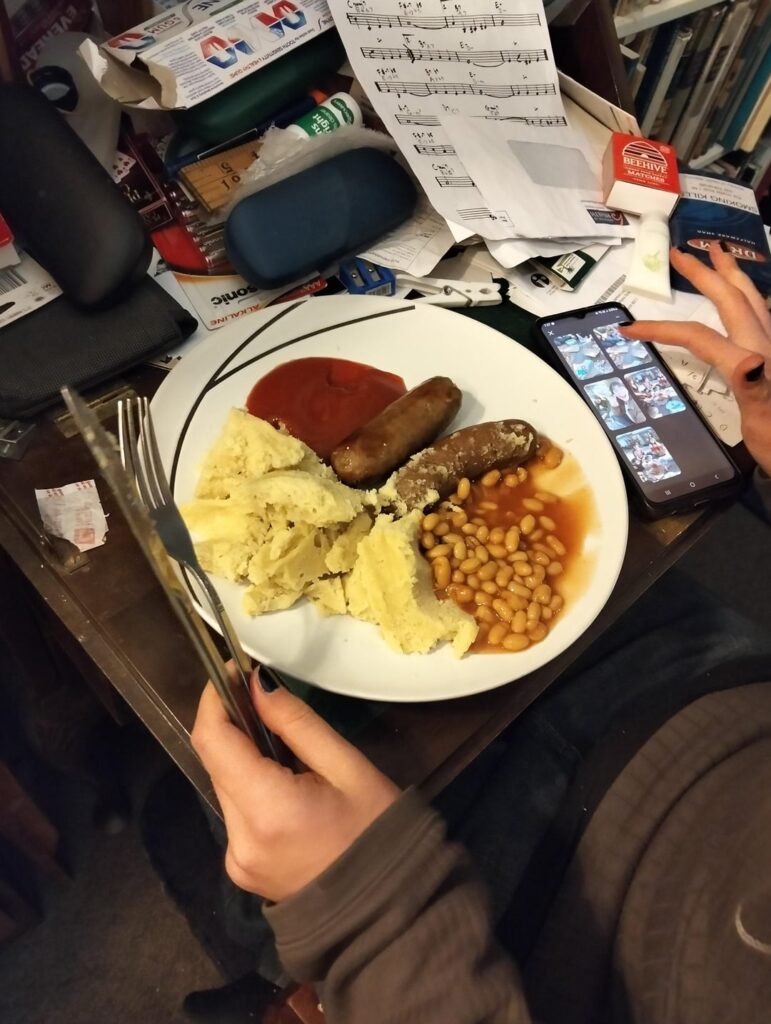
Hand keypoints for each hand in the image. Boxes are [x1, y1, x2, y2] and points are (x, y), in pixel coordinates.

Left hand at [191, 670, 399, 901]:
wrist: (387, 911)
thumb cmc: (377, 832)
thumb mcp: (347, 767)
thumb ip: (296, 722)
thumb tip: (256, 683)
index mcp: (266, 810)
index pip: (212, 741)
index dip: (214, 701)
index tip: (232, 672)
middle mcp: (238, 838)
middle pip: (217, 763)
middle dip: (235, 726)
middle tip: (266, 699)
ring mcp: (236, 859)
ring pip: (225, 786)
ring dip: (244, 758)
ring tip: (287, 747)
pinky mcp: (241, 869)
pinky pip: (237, 813)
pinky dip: (253, 788)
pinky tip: (287, 785)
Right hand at [620, 242, 770, 474]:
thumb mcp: (763, 422)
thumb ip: (755, 387)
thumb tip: (749, 361)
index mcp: (751, 359)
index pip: (699, 335)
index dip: (663, 329)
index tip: (628, 329)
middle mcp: (764, 346)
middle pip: (731, 300)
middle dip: (704, 273)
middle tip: (678, 253)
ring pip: (752, 300)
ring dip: (730, 275)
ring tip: (716, 254)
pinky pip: (762, 315)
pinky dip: (748, 297)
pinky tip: (745, 300)